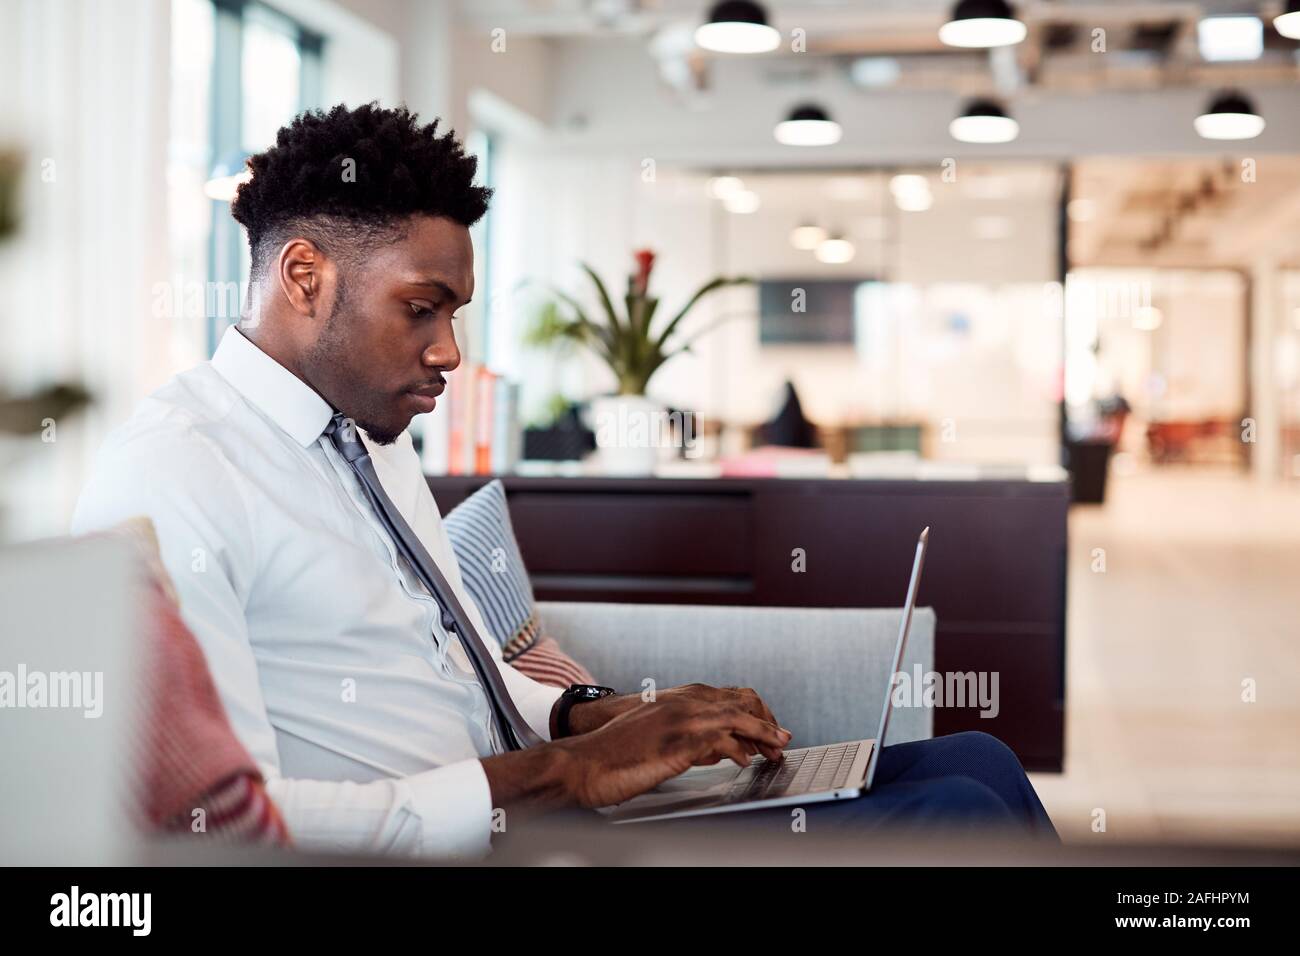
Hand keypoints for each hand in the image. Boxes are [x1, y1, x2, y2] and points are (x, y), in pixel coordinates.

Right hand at [549, 694, 791, 808]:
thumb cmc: (618, 754)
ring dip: (763, 734)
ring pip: (738, 717)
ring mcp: (681, 718)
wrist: (584, 762)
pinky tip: (745, 763)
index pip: (732, 696)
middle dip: (767, 722)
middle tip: (780, 743)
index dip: (757, 714)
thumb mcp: (660, 737)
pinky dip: (738, 751)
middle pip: (742, 701)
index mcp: (679, 698)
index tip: (770, 732)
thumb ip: (691, 738)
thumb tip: (722, 749)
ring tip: (776, 751)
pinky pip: (721, 741)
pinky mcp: (677, 741)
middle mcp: (683, 702)